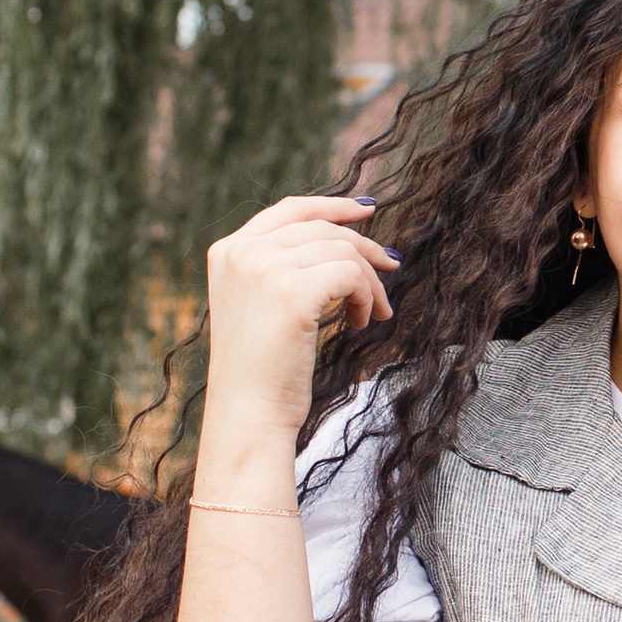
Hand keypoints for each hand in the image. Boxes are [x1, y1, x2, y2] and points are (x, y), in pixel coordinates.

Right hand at [199, 195, 398, 456]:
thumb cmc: (262, 372)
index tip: (367, 210)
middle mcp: (241, 252)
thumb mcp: (261, 306)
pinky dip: (368, 296)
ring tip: (374, 313)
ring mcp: (264, 268)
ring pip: (342, 251)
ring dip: (369, 281)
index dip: (332, 205)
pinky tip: (364, 321)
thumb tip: (345, 241)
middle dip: (364, 247)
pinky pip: (351, 275)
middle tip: (393, 265)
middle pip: (322, 229)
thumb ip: (284, 268)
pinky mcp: (292, 290)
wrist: (249, 415)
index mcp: (228, 252)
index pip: (289, 211)